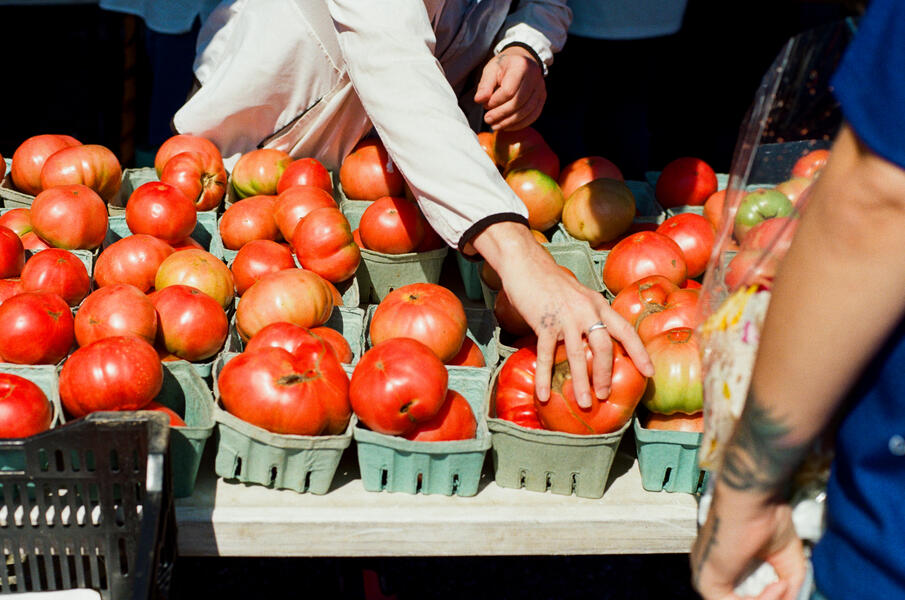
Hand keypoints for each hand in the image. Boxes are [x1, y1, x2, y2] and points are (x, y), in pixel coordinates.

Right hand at [471, 222, 651, 406]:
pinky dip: (544, 377)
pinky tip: (543, 394)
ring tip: (583, 402)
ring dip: (581, 382)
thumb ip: (590, 313)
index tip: (649, 373)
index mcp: (598, 304)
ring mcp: (565, 317)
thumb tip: (596, 338)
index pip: (625, 330)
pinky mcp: (543, 322)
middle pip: (604, 347)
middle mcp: (586, 310)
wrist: (526, 263)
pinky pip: (545, 355)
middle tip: (605, 395)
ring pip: (577, 355)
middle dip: (606, 375)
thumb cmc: (552, 281)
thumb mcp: (580, 295)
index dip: (639, 352)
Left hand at [474, 45, 545, 130]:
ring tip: (494, 125)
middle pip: (518, 102)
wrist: (521, 61)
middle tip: (487, 119)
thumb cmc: (504, 66)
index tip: (485, 105)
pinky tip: (506, 126)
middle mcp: (535, 77)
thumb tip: (479, 100)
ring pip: (526, 112)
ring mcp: (541, 89)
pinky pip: (533, 116)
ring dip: (509, 122)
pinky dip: (519, 124)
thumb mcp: (491, 70)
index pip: (508, 91)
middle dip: (501, 114)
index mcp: (521, 66)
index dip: (495, 102)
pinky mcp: (542, 98)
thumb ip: (484, 85)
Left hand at [691, 492, 806, 599]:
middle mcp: (710, 570)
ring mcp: (705, 576)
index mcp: (723, 562)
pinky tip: (775, 585)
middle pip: (736, 598)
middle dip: (765, 598)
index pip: (740, 593)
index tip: (785, 586)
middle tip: (784, 587)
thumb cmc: (766, 516)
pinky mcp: (706, 580)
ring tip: (782, 584)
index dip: (765, 596)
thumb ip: (786, 589)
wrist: (753, 499)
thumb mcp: (784, 561)